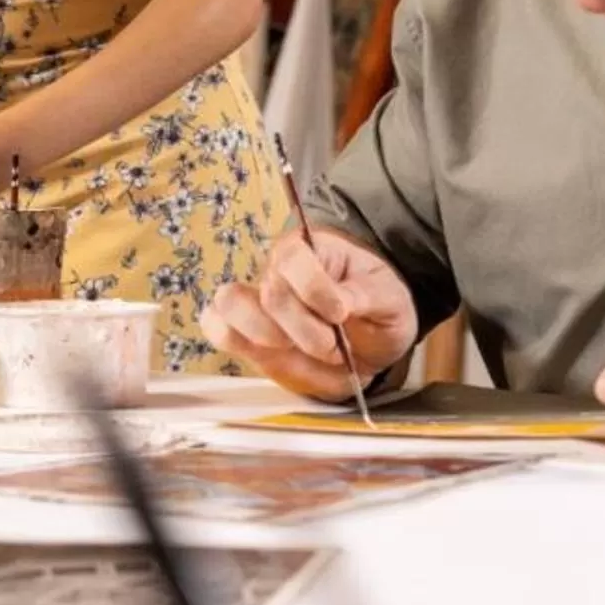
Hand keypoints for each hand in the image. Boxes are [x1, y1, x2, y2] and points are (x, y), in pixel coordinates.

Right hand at [200, 228, 417, 400]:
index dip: (313, 288)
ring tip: (295, 350)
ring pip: (229, 307)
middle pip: (268, 294)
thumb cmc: (378, 306)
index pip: (292, 257)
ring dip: (264, 337)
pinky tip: (271, 354)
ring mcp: (257, 304)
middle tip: (332, 346)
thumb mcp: (387, 296)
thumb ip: (364, 296)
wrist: (373, 338)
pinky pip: (218, 329)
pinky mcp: (247, 335)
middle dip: (303, 330)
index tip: (340, 313)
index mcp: (310, 249)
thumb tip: (339, 303)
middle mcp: (276, 272)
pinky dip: (235, 343)